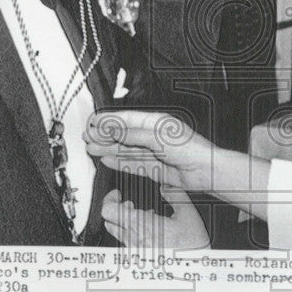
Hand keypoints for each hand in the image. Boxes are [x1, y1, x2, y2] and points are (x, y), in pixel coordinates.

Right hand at [85, 111, 216, 192]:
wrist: (205, 171)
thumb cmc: (190, 149)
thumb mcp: (158, 138)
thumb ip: (134, 134)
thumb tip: (114, 129)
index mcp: (155, 122)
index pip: (126, 119)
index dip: (108, 121)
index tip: (93, 122)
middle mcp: (153, 136)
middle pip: (123, 135)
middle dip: (104, 135)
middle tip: (86, 137)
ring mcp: (153, 152)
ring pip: (125, 150)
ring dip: (108, 149)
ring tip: (91, 149)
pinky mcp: (154, 168)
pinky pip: (133, 164)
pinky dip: (119, 162)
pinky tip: (107, 160)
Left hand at [101, 187, 209, 249]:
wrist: (195, 267)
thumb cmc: (192, 244)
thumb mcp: (187, 212)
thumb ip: (174, 193)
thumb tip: (164, 183)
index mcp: (142, 224)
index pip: (109, 212)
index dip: (109, 200)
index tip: (117, 194)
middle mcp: (134, 238)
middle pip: (109, 221)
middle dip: (117, 209)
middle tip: (130, 204)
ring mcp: (135, 249)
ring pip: (116, 232)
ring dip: (123, 221)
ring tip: (140, 215)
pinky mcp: (139, 258)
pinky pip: (125, 242)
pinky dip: (130, 232)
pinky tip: (148, 229)